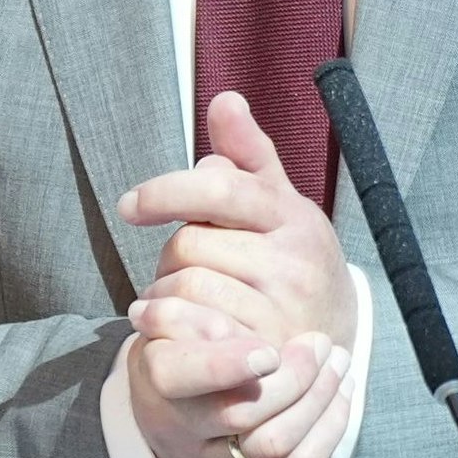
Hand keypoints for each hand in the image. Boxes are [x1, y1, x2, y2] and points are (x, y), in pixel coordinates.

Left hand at [118, 91, 358, 351]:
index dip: (166, 192)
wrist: (328, 347)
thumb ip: (249, 154)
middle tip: (182, 267)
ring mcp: (280, 312)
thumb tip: (224, 101)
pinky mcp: (260, 356)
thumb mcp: (280, 205)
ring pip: (185, 285)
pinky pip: (190, 330)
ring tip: (182, 297)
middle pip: (191, 242)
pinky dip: (169, 324)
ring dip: (166, 290)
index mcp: (293, 217)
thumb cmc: (295, 263)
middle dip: (172, 252)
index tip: (129, 206)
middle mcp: (293, 264)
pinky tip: (171, 323)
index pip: (219, 190)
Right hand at [125, 312, 354, 457]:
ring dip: (317, 398)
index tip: (267, 351)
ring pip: (273, 443)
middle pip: (239, 413)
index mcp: (157, 381)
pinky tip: (341, 392)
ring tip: (337, 360)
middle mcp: (180, 430)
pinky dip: (329, 427)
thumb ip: (193, 311)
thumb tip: (219, 320)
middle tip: (320, 343)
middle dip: (293, 376)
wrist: (177, 425)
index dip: (224, 365)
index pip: (175, 376)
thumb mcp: (173, 326)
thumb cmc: (183, 355)